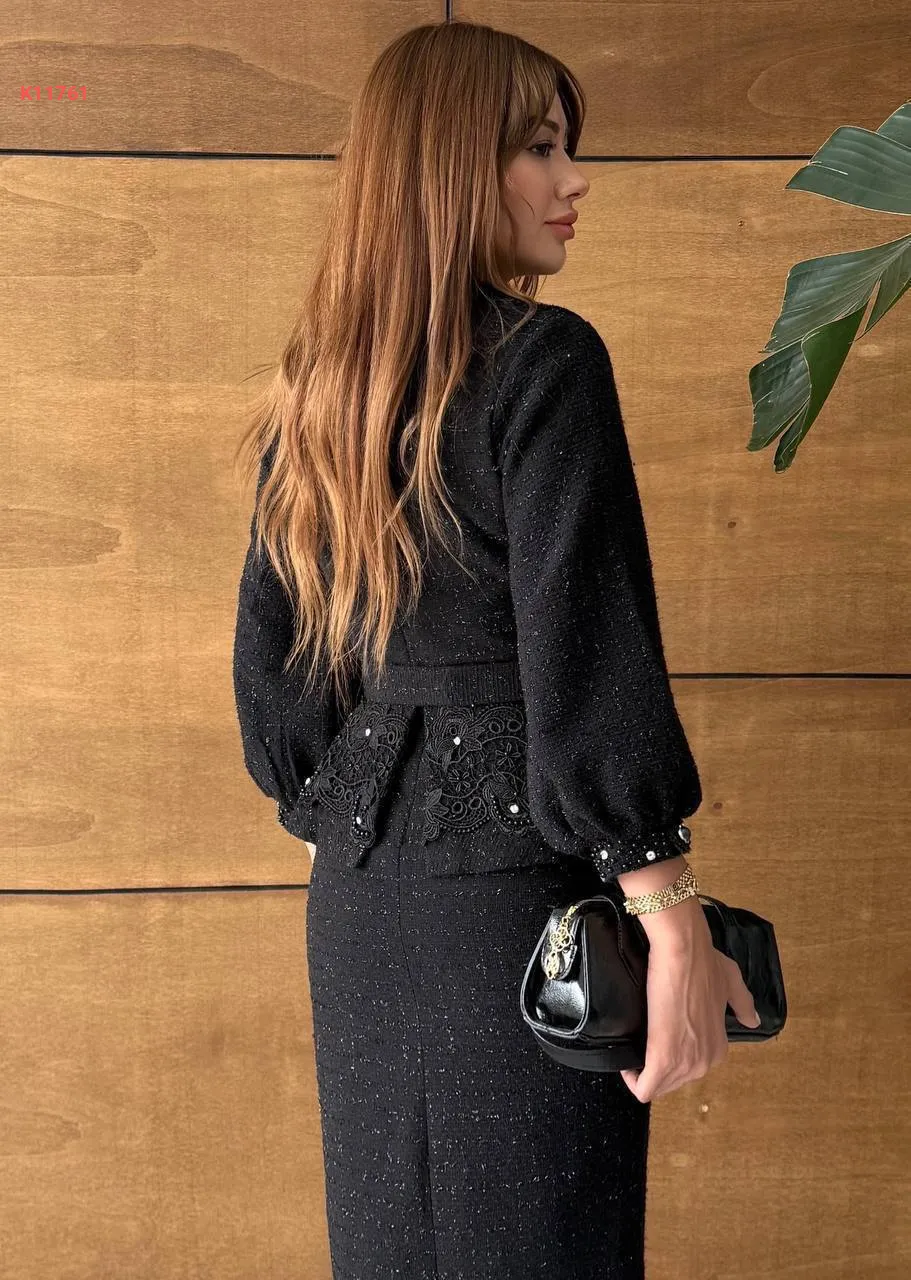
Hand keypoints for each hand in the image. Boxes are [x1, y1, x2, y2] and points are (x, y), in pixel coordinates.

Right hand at [619, 901, 760, 1102]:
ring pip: (657, 1087)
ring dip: (641, 1074)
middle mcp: (706, 1062)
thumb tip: (753, 1019)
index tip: (655, 1039)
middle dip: (653, 1068)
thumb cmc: (703, 962)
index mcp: (718, 1048)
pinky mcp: (663, 1059)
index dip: (669, 1057)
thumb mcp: (730, 982)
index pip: (689, 1069)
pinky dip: (633, 1080)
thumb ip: (742, 1003)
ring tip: (631, 1052)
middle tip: (640, 1043)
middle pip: (671, 1082)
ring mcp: (686, 1063)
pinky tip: (626, 1064)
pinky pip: (645, 1088)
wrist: (683, 950)